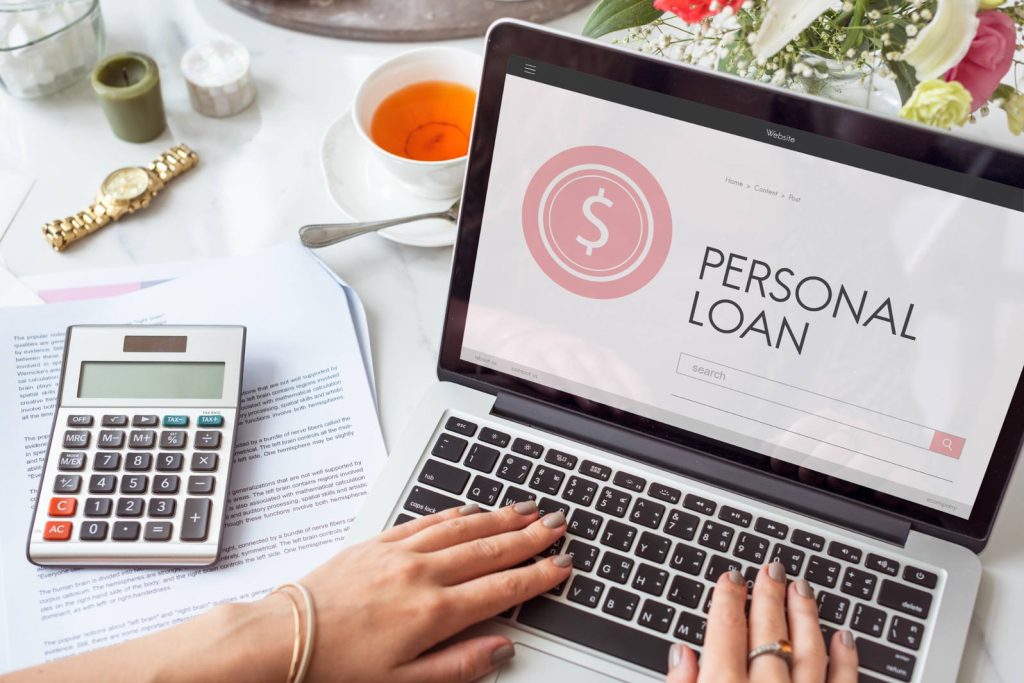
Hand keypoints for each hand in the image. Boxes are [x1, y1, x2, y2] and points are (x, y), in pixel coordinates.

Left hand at [288, 501, 569, 681]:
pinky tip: (471, 509)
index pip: (501, 588)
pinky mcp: (377, 543)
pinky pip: (426, 521)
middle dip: (529, 536)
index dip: (537, 575)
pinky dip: (455, 513)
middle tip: (558, 524)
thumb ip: (459, 666)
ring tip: (527, 509)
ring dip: (500, 518)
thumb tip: (501, 649)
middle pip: (489, 549)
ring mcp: (399, 554)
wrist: (283, 640)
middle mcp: (421, 575)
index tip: (560, 565)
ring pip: (463, 528)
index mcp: (434, 613)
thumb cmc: (337, 668)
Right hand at [665, 563, 858, 682]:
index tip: (730, 578)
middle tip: (771, 569)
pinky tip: (843, 636)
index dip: (727, 598)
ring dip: (805, 616)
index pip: (725, 630)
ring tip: (801, 588)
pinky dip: (845, 659)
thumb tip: (681, 656)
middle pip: (768, 632)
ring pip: (808, 651)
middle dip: (768, 595)